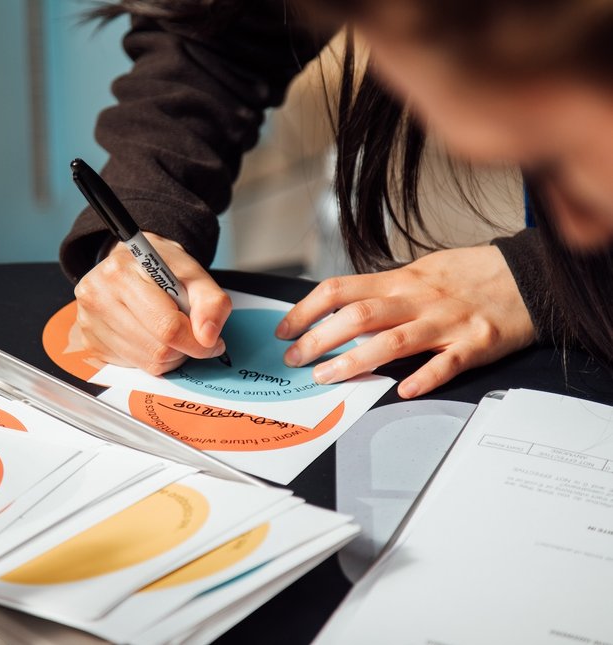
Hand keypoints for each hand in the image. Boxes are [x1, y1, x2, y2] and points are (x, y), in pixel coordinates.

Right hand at [74, 233, 231, 373]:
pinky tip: (150, 337)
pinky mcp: (89, 342)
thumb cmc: (159, 266)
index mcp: (121, 273)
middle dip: (183, 349)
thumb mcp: (192, 273)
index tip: (211, 342)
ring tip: (169, 332)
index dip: (197, 341)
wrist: (130, 262)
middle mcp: (96, 297)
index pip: (167, 326)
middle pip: (157, 348)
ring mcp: (88, 322)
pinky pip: (132, 367)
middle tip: (189, 333)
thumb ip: (211, 302)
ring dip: (169, 356)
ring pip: (146, 362)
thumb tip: (209, 338)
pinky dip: (150, 359)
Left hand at [276, 245, 534, 397]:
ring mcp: (446, 322)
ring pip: (393, 340)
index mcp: (399, 281)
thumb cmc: (467, 276)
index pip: (340, 290)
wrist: (527, 276)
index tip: (285, 330)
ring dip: (355, 360)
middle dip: (318, 339)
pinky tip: (404, 391)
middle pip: (358, 316)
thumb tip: (340, 308)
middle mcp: (417, 299)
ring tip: (326, 377)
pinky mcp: (475, 343)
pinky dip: (425, 377)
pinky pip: (446, 362)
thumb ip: (382, 291)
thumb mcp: (418, 272)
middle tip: (294, 360)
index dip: (306, 310)